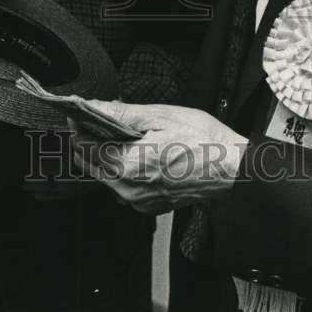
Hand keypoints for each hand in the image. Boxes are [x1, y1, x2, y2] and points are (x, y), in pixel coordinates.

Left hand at [71, 101, 247, 214]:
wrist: (232, 170)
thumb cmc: (203, 141)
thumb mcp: (161, 116)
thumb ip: (121, 113)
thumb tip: (93, 106)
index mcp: (128, 165)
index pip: (83, 146)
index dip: (79, 124)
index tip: (81, 110)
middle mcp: (128, 189)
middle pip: (89, 162)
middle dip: (90, 139)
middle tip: (104, 117)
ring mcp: (138, 201)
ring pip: (104, 175)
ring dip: (106, 153)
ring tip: (126, 132)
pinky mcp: (148, 206)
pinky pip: (122, 185)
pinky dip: (123, 167)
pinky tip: (139, 151)